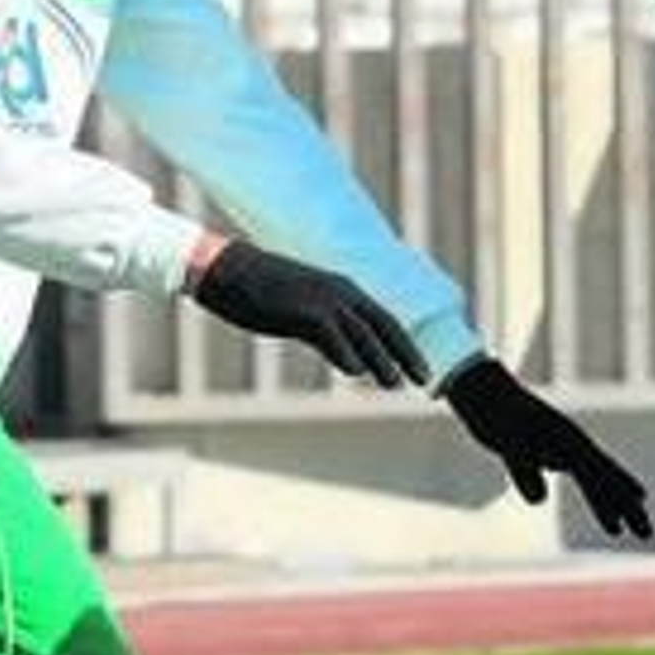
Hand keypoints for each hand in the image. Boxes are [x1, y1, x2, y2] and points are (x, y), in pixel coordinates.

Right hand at [191, 240, 429, 388]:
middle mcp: (340, 292)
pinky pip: (331, 334)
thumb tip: (351, 361)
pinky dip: (345, 353)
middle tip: (426, 379)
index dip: (403, 345)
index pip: (384, 319)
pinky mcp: (303, 309)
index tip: (420, 367)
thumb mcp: (304, 314)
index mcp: (343, 290)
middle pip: (384, 324)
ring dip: (381, 359)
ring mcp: (323, 299)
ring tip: (395, 384)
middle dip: (406, 353)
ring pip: (362, 332)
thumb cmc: (262, 293)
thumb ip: (331, 335)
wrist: (229, 271)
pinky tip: (356, 373)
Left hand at [443, 357, 651, 538]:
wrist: (481, 388)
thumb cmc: (494, 412)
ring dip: (611, 501)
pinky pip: (580, 474)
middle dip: (626, 505)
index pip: (596, 478)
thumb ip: (523, 469)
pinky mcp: (548, 448)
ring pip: (595, 477)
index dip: (611, 504)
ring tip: (625, 526)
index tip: (625, 529)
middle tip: (646, 533)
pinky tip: (600, 501)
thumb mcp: (507, 443)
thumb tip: (538, 499)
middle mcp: (570, 443)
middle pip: (606, 478)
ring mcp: (561, 445)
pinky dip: (593, 490)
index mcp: (566, 442)